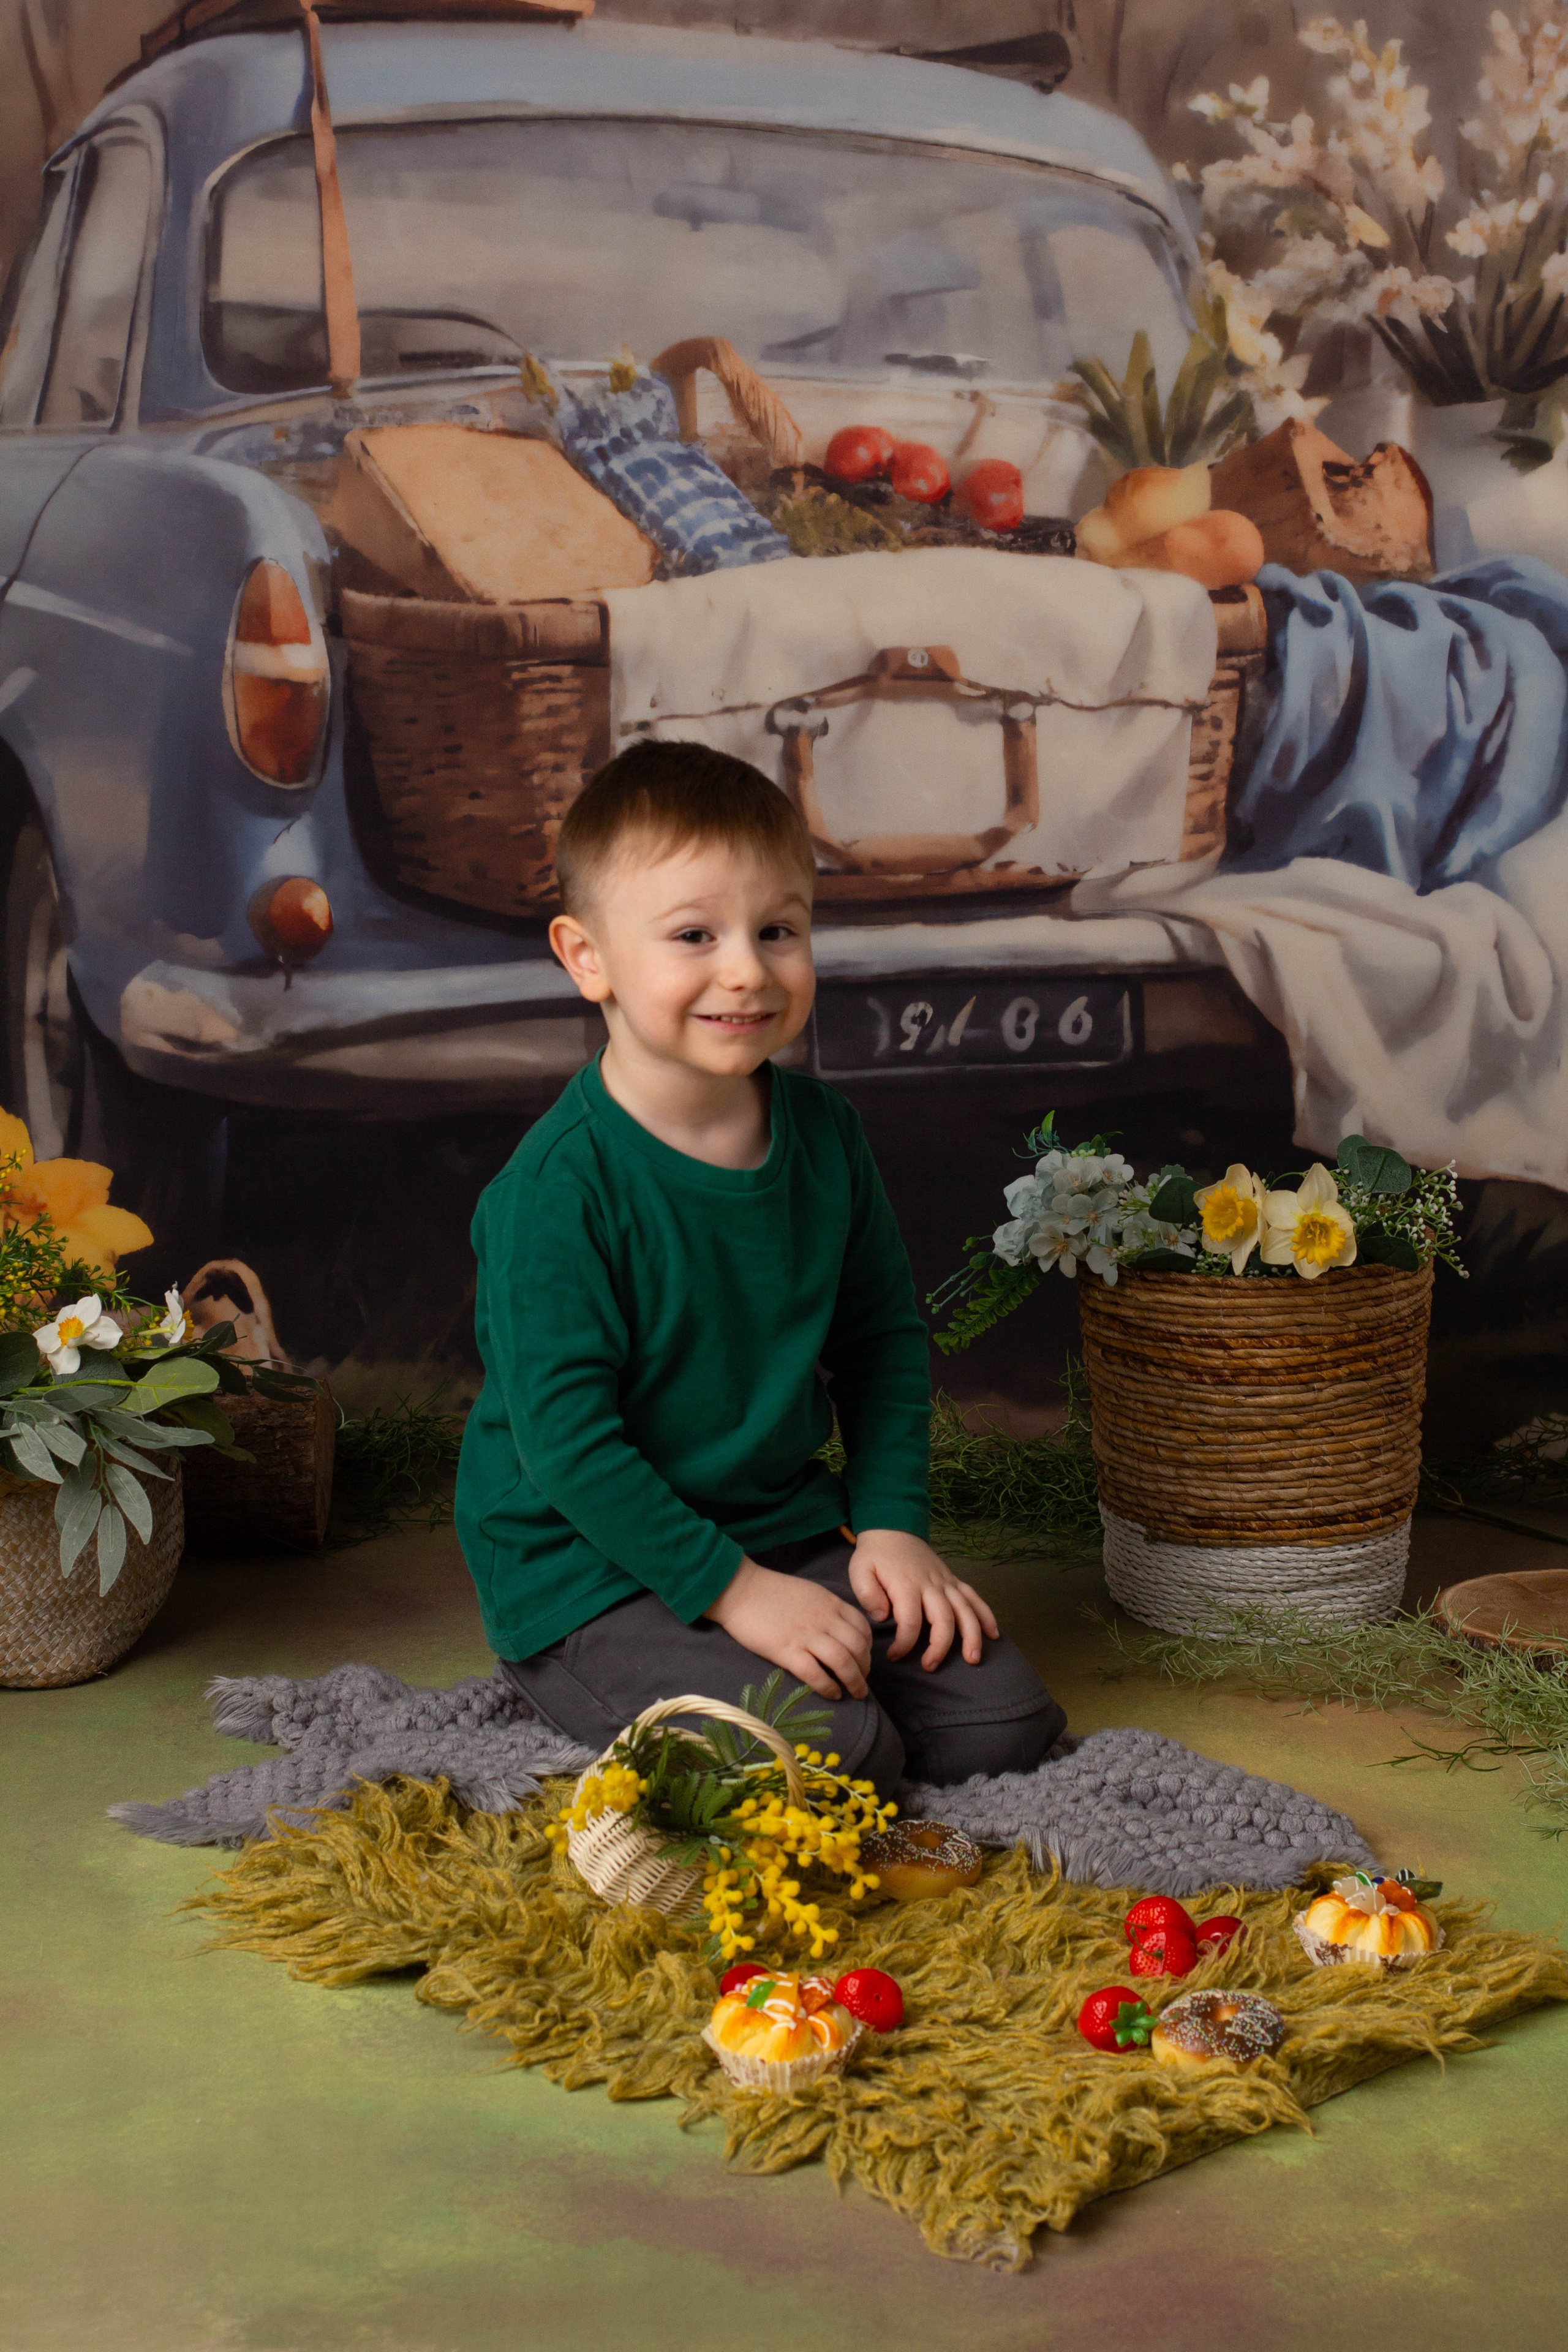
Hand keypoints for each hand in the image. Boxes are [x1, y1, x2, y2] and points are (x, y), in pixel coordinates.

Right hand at [704, 1557, 872, 1701]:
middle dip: (865, 1668)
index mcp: (830, 1603)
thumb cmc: (770, 1591)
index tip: (864, 1659)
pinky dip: (828, 1687)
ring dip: (854, 1681)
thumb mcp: (809, 1592)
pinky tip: (832, 1694)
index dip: (868, 1648)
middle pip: (858, 1647)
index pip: (862, 1628)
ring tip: (855, 1693)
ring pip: (843, 1662)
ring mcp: (806, 1635)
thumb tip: (839, 1630)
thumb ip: (826, 1609)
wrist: (740, 1590)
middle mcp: (824, 1619)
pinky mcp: (786, 1651)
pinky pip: (815, 1674)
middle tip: (862, 1681)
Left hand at [847, 1530, 998, 1671]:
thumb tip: (881, 1617)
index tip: (894, 1655)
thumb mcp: (859, 1570)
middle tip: (930, 1667)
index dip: (904, 1644)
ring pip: (965, 1610)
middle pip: (943, 1619)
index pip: (910, 1622)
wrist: (892, 1528)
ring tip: (972, 1659)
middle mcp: (931, 1585)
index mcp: (906, 1585)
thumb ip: (866, 1594)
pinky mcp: (953, 1580)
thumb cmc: (874, 1555)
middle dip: (940, 1647)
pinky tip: (993, 1634)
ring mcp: (945, 1582)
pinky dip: (986, 1615)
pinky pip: (974, 1597)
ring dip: (972, 1636)